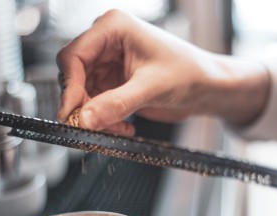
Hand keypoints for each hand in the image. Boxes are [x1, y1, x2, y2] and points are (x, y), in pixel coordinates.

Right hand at [56, 9, 269, 135]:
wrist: (207, 88)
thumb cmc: (190, 73)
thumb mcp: (151, 88)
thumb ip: (115, 104)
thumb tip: (83, 119)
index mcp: (114, 28)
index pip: (73, 56)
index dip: (69, 88)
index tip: (71, 115)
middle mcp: (107, 42)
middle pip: (74, 76)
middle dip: (82, 105)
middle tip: (90, 127)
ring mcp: (109, 63)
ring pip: (83, 93)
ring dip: (95, 115)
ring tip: (118, 127)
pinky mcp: (114, 82)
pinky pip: (95, 103)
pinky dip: (104, 118)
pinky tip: (123, 125)